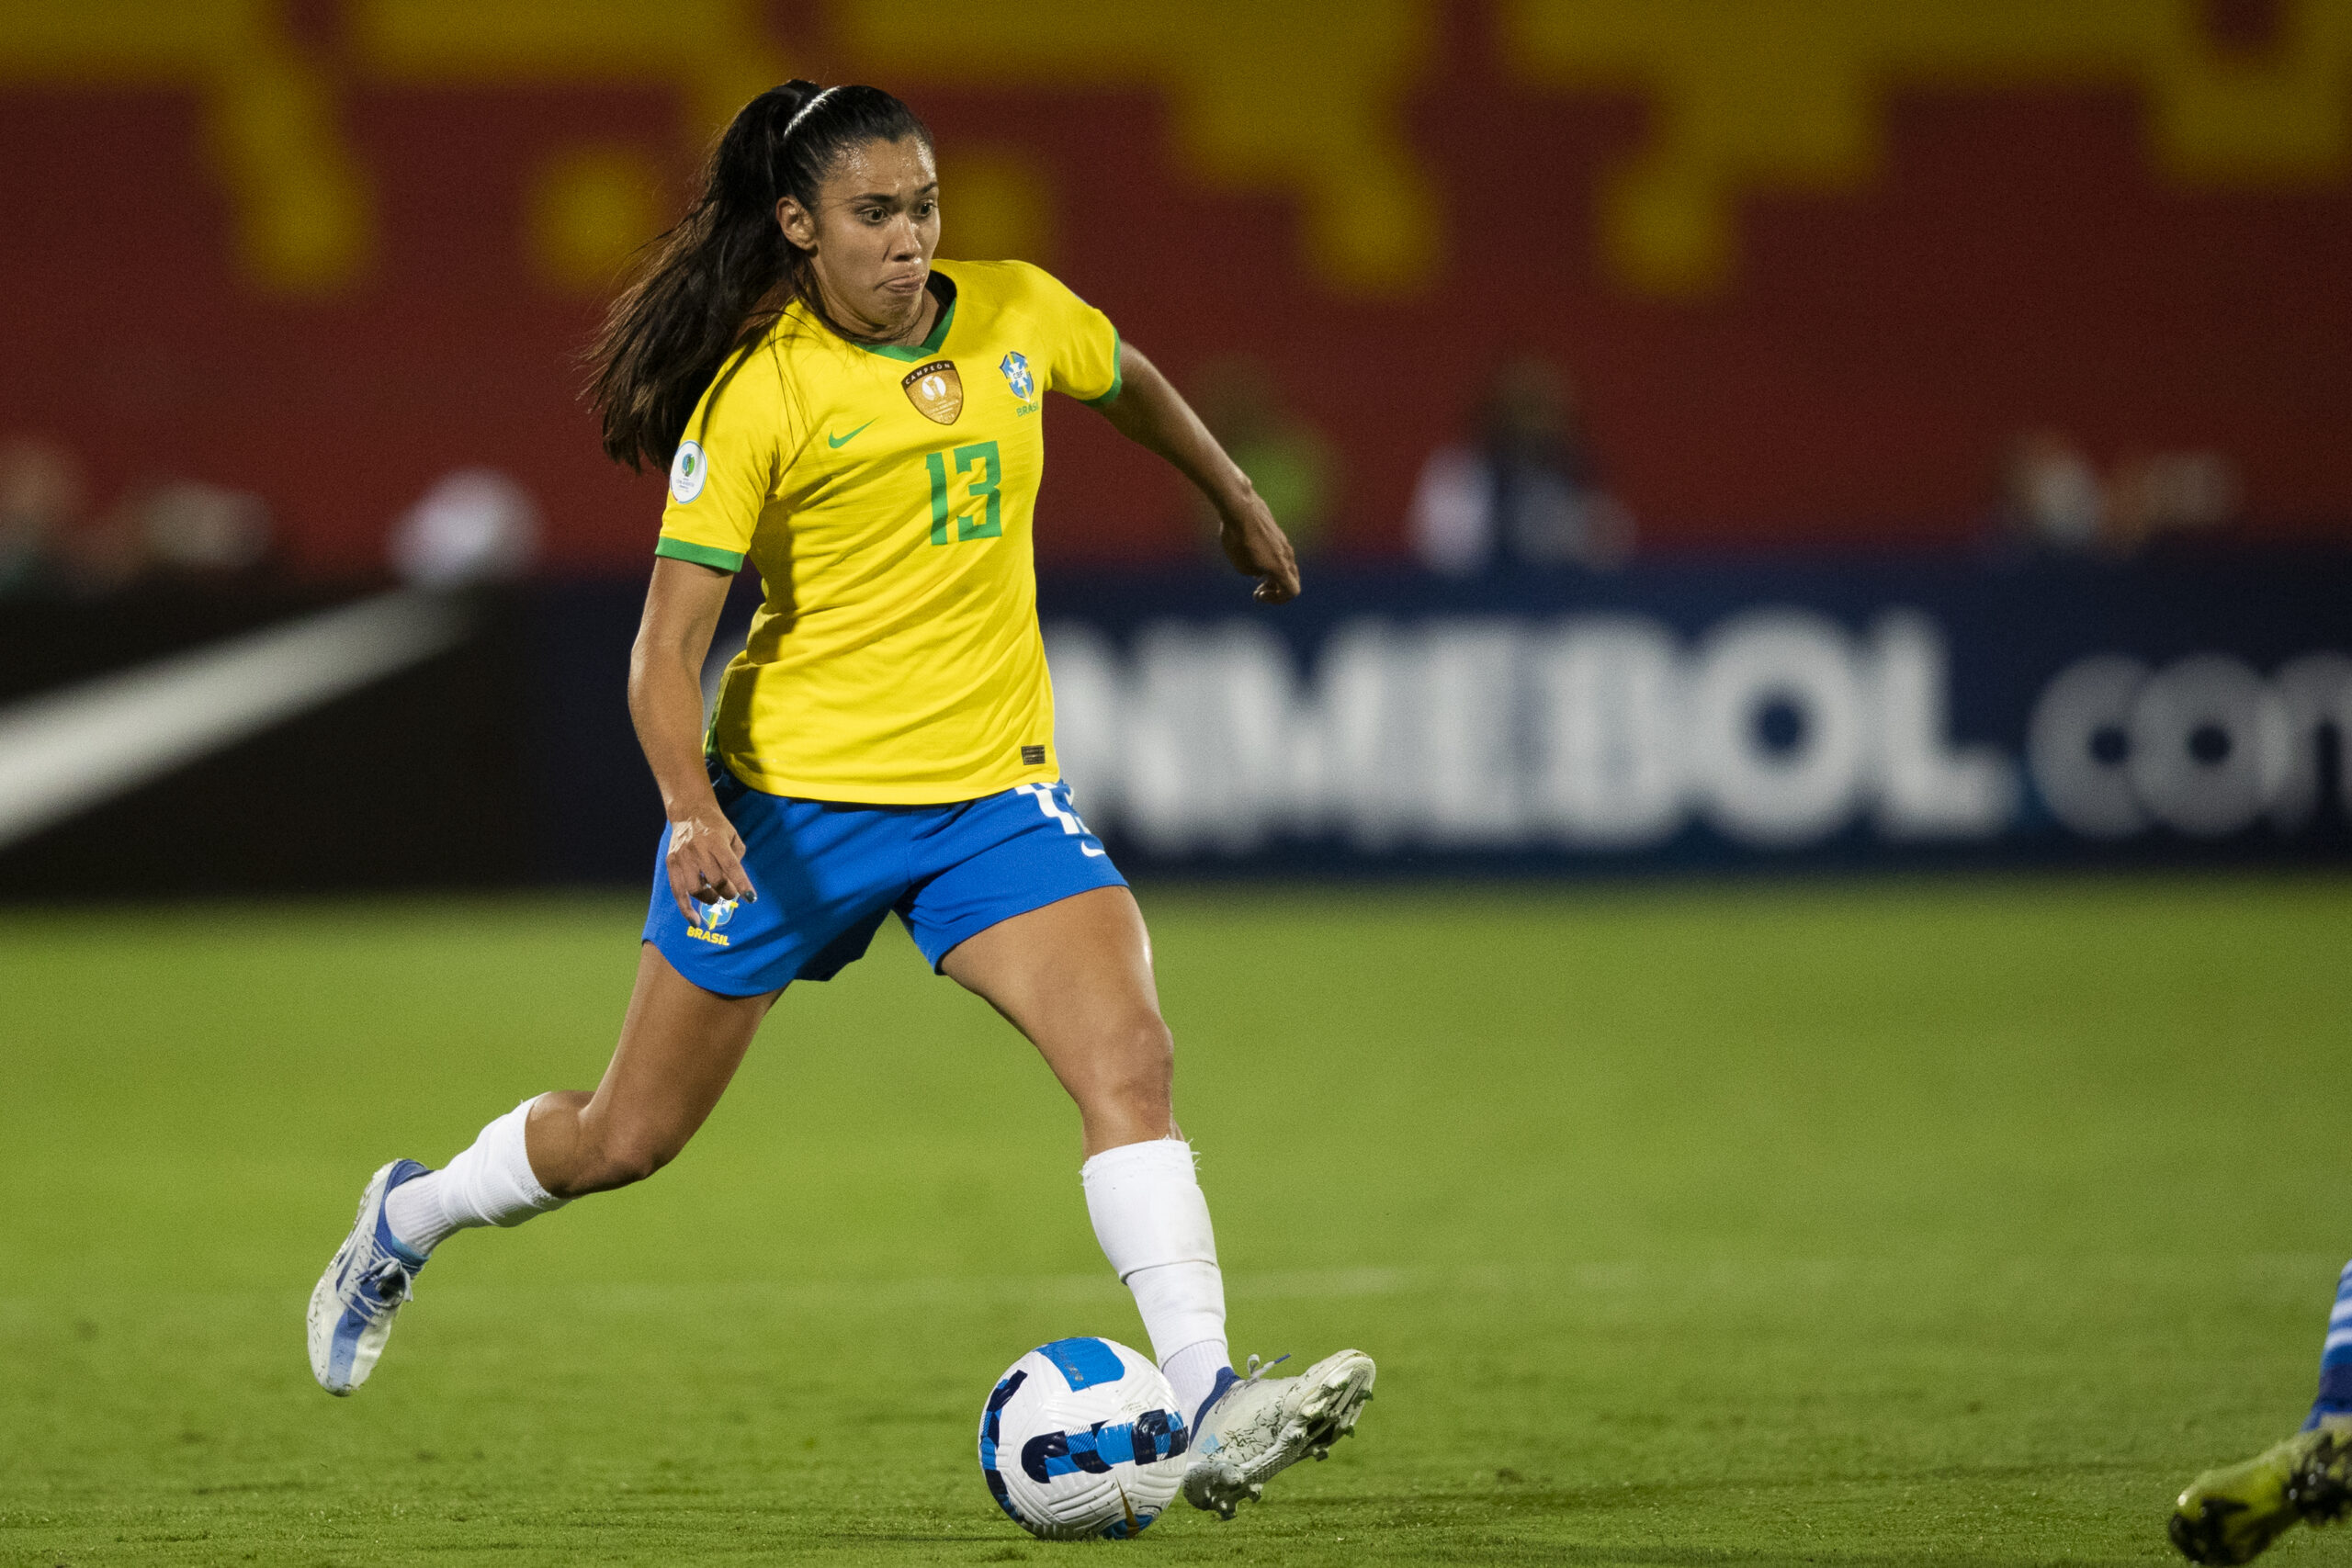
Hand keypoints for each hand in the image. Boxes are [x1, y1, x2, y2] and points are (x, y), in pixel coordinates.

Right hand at [663, 799, 756, 923]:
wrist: (689, 812)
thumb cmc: (716, 827)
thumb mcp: (733, 836)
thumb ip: (737, 858)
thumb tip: (737, 883)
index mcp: (716, 840)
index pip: (731, 866)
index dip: (742, 884)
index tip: (751, 898)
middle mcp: (698, 849)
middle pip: (714, 880)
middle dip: (727, 893)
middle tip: (732, 894)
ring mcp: (682, 857)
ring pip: (696, 889)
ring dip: (710, 899)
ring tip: (716, 897)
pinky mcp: (671, 863)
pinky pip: (677, 892)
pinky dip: (686, 909)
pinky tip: (695, 921)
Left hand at [1216, 488, 1301, 604]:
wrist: (1240, 508)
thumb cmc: (1238, 539)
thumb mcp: (1241, 566)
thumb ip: (1254, 573)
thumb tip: (1259, 569)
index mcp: (1280, 567)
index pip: (1292, 591)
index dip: (1277, 600)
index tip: (1259, 593)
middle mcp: (1287, 555)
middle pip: (1291, 580)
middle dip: (1276, 589)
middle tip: (1259, 589)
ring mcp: (1283, 542)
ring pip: (1286, 565)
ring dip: (1273, 574)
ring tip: (1254, 573)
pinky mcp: (1276, 532)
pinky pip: (1279, 552)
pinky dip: (1270, 560)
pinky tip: (1251, 555)